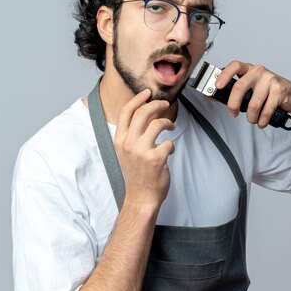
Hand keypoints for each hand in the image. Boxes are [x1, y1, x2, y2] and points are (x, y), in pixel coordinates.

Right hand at [114, 89, 175, 210]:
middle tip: (165, 104)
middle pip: (143, 113)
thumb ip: (134, 133)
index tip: (148, 93)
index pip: (126, 111)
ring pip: (157, 124)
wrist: (141, 197)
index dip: (138, 98)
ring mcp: (141, 151)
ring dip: (168, 123)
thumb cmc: (136, 174)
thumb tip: (147, 113)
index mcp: (119, 140)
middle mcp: (128, 143)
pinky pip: (168, 142)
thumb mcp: (128, 151)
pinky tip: (169, 150)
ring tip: (170, 127)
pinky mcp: (156, 158)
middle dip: (157, 104)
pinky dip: (171, 144)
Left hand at [214, 60, 290, 127]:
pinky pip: (266, 110)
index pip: (234, 66)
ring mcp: (270, 80)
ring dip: (251, 117)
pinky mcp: (279, 90)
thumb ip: (233, 90)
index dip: (224, 75)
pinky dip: (262, 120)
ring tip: (252, 119)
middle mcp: (259, 71)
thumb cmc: (268, 91)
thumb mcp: (250, 87)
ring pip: (253, 103)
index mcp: (249, 69)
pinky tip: (261, 121)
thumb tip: (210, 95)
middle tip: (233, 113)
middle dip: (233, 104)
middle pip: (240, 86)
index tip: (217, 85)